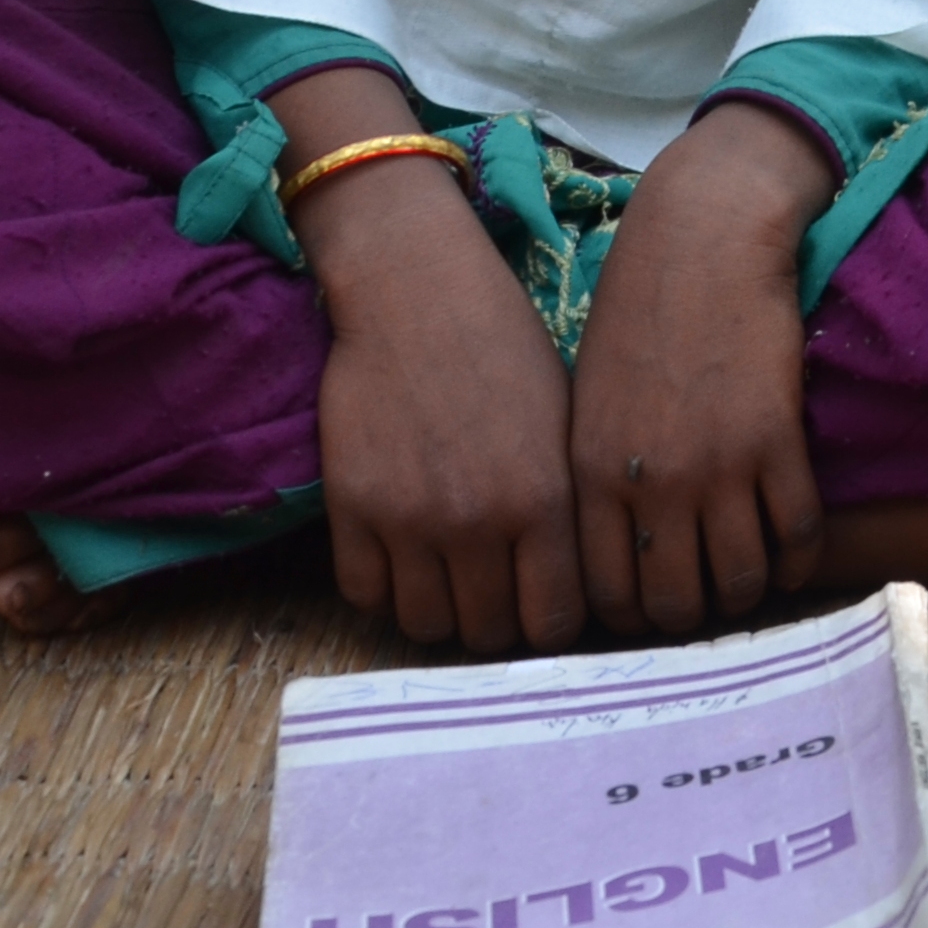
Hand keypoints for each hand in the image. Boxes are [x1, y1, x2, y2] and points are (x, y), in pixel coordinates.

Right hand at [275, 69, 581, 653]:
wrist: (417, 292)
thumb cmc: (506, 348)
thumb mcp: (566, 423)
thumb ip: (568, 508)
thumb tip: (576, 584)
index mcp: (546, 499)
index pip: (557, 623)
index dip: (553, 623)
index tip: (545, 606)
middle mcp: (479, 521)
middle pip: (489, 635)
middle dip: (497, 624)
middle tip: (495, 594)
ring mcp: (409, 519)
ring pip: (424, 626)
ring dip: (440, 612)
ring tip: (449, 579)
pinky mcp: (351, 508)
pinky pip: (365, 595)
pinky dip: (385, 590)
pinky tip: (403, 559)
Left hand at [570, 103, 836, 634]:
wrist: (705, 240)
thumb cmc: (639, 311)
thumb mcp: (589, 400)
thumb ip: (599, 478)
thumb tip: (620, 551)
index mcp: (594, 474)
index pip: (604, 593)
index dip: (632, 616)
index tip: (651, 605)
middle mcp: (653, 483)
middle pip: (673, 602)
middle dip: (690, 614)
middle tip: (704, 598)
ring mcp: (719, 466)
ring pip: (740, 581)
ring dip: (747, 594)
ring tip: (751, 580)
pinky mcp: (778, 443)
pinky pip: (797, 536)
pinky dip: (799, 560)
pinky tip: (794, 554)